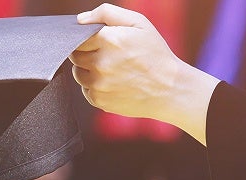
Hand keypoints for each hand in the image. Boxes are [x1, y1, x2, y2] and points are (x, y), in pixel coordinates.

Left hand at [70, 3, 219, 145]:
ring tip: (110, 69)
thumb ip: (107, 13)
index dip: (86, 38)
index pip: (78, 37)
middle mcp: (101, 63)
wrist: (170, 89)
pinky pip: (86, 90)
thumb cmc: (155, 53)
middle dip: (86, 53)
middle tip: (106, 55)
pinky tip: (113, 83)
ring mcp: (99, 84)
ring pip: (78, 74)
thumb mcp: (139, 23)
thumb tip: (80, 20)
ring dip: (88, 70)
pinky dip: (95, 86)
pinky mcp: (99, 100)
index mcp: (109, 40)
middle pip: (75, 55)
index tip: (97, 41)